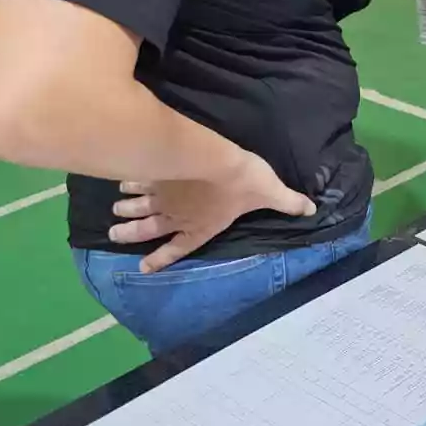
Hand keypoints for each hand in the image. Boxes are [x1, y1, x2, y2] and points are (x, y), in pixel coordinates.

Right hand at [110, 151, 315, 272]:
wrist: (216, 159)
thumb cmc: (243, 181)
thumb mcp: (271, 193)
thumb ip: (288, 202)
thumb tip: (312, 209)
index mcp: (200, 227)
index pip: (177, 249)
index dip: (160, 259)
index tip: (142, 267)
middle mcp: (176, 216)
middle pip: (147, 229)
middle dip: (129, 233)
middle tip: (113, 235)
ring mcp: (161, 197)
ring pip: (138, 207)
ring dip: (126, 209)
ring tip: (114, 212)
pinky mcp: (155, 176)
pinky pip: (138, 182)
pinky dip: (129, 183)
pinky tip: (122, 181)